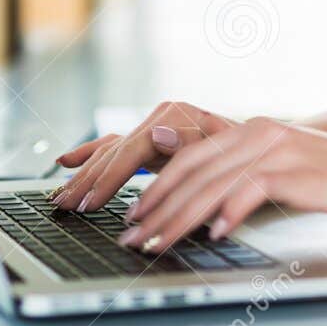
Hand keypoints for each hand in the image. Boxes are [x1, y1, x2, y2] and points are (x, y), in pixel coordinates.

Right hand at [50, 101, 235, 210]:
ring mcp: (155, 125)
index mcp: (180, 118)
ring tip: (59, 197)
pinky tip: (64, 161)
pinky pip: (113, 145)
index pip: (132, 150)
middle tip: (66, 208)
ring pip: (110, 151)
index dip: (110, 180)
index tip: (92, 205)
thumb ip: (199, 158)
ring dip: (84, 176)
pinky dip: (89, 154)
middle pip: (116, 152)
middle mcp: (164, 117)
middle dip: (89, 182)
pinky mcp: (151, 137)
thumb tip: (164, 141)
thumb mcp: (233, 158)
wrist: (268, 143)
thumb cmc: (253, 156)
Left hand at [120, 119, 326, 251]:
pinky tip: (214, 234)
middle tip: (130, 236)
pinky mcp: (300, 170)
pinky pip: (253, 188)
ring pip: (213, 182)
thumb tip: (211, 212)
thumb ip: (251, 182)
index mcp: (254, 131)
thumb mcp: (291, 175)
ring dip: (178, 217)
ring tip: (156, 243)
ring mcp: (280, 149)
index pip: (191, 158)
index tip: (133, 218)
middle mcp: (261, 133)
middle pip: (192, 169)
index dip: (157, 188)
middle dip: (155, 206)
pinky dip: (228, 211)